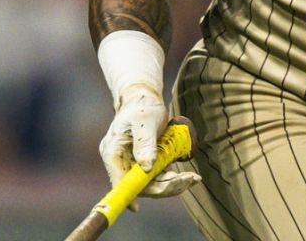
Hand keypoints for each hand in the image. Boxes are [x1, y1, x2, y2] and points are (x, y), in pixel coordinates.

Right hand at [99, 83, 200, 197]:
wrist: (145, 97)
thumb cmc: (142, 105)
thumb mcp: (144, 120)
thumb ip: (145, 143)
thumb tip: (146, 168)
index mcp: (113, 153)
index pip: (119, 181)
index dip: (128, 195)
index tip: (137, 209)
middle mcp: (120, 161)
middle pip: (139, 186)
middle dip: (163, 187)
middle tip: (187, 179)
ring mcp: (133, 163)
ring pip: (151, 184)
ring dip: (171, 184)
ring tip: (192, 177)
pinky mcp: (144, 163)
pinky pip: (157, 178)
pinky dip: (172, 179)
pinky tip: (187, 175)